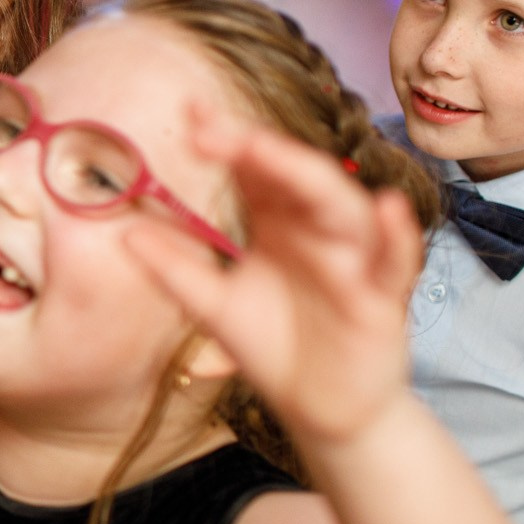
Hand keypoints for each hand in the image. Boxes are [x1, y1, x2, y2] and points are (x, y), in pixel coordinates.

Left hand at [124, 105, 425, 450]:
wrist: (321, 411)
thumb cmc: (276, 347)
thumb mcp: (214, 307)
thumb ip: (176, 269)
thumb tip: (126, 232)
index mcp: (281, 224)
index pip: (256, 170)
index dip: (228, 140)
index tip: (190, 112)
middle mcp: (319, 232)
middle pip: (297, 178)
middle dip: (259, 150)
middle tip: (211, 131)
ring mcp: (354, 262)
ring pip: (344, 208)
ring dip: (311, 178)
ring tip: (267, 151)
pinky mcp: (382, 301)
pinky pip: (396, 263)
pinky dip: (397, 236)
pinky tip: (387, 208)